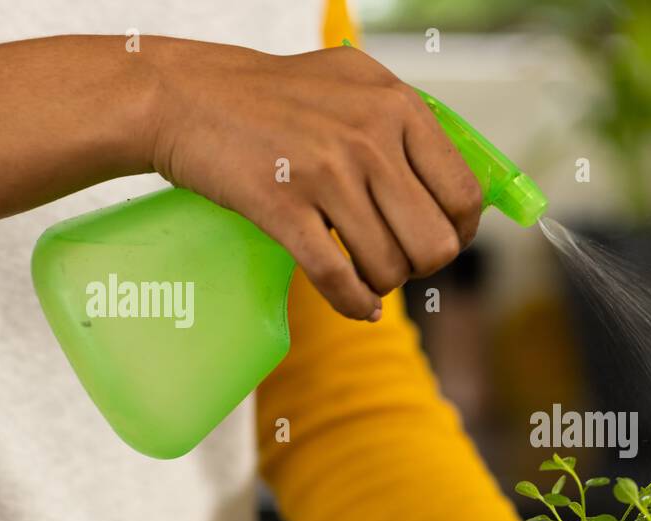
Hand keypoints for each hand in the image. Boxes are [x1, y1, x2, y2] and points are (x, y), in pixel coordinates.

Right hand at [147, 39, 481, 319]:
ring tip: (362, 269)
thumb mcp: (357, 85)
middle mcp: (369, 136)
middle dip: (419, 265)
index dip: (458, 232)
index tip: (439, 240)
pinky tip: (355, 305)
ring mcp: (326, 171)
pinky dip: (353, 304)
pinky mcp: (283, 204)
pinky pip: (338, 279)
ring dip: (380, 283)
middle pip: (435, 244)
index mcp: (397, 106)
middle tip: (395, 258)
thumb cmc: (277, 97)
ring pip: (389, 268)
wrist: (186, 94)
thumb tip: (462, 195)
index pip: (464, 195)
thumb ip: (410, 127)